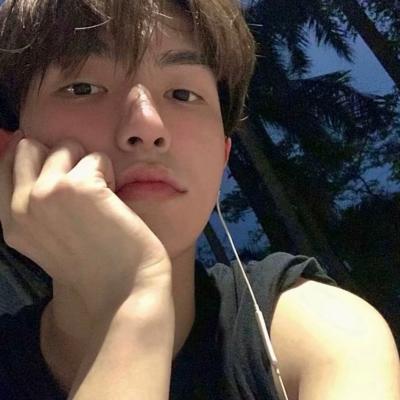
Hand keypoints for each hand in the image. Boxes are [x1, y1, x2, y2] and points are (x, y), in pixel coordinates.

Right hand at [0, 131, 171, 317]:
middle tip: (82, 184)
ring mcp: (47, 194)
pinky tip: (114, 202)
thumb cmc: (93, 262)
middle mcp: (22, 206)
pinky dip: (110, 174)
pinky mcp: (80, 188)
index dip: (35, 157)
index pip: (5, 163)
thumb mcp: (45, 236)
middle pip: (29, 146)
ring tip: (101, 198)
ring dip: (89, 166)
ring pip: (66, 147)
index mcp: (10, 221)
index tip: (60, 168)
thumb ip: (33, 202)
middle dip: (60, 157)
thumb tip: (28, 149)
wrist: (123, 288)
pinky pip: (97, 158)